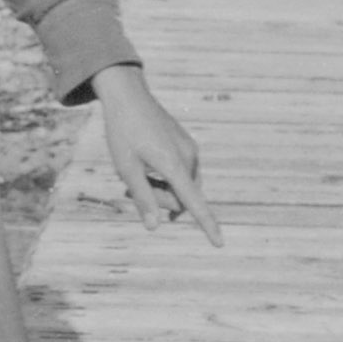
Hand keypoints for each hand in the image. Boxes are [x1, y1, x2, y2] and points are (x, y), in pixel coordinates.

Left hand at [89, 64, 221, 246]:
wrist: (129, 96)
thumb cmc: (123, 132)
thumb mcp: (126, 168)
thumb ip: (142, 198)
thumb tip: (154, 227)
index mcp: (173, 164)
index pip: (194, 202)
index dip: (206, 225)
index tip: (219, 244)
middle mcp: (189, 157)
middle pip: (182, 199)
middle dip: (160, 202)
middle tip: (127, 190)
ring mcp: (190, 150)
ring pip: (182, 187)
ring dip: (161, 190)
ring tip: (135, 175)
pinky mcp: (187, 145)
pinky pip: (182, 174)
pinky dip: (166, 178)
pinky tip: (145, 165)